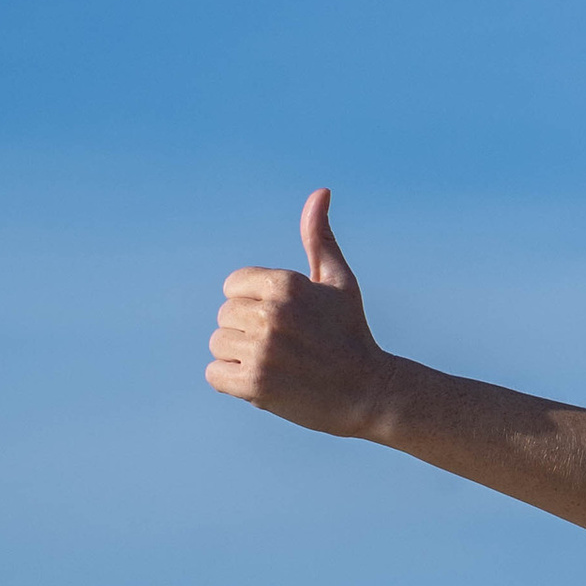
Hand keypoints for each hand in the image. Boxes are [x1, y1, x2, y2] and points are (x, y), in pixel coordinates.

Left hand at [205, 189, 390, 434]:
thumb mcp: (339, 282)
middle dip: (248, 332)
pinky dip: (231, 383)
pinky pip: (215, 375)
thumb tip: (321, 191)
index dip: (253, 304)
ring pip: (218, 344)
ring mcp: (263, 350)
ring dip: (240, 357)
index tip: (284, 321)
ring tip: (276, 366)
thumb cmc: (352, 335)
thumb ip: (319, 238)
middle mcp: (272, 314)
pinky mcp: (256, 384)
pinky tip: (263, 385)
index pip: (233, 286)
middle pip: (224, 316)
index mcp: (285, 284)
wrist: (371, 394)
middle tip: (286, 348)